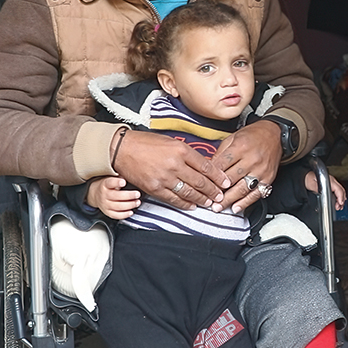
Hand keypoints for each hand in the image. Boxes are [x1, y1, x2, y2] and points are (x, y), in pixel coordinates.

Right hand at [87, 176, 139, 219]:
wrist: (95, 194)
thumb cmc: (107, 185)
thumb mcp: (111, 178)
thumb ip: (120, 177)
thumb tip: (132, 173)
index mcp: (105, 184)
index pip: (110, 183)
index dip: (116, 182)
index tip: (124, 182)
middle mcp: (104, 195)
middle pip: (116, 196)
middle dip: (128, 195)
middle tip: (137, 194)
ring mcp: (105, 204)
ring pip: (117, 206)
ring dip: (129, 205)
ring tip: (137, 202)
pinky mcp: (107, 212)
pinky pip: (116, 215)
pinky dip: (124, 215)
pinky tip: (131, 212)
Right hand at [113, 129, 228, 209]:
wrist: (122, 149)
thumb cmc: (145, 143)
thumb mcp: (170, 141)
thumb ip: (186, 153)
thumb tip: (202, 165)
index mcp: (181, 150)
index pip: (206, 166)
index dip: (218, 177)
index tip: (225, 182)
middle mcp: (175, 164)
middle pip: (200, 181)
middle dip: (213, 191)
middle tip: (220, 196)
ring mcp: (165, 177)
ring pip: (189, 192)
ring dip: (201, 199)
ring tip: (209, 203)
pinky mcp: (155, 188)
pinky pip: (174, 199)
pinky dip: (185, 203)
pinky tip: (192, 206)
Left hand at [213, 120, 281, 213]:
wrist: (275, 134)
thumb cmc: (253, 135)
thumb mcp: (232, 137)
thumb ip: (220, 153)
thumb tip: (209, 168)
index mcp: (240, 147)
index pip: (221, 165)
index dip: (210, 176)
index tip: (202, 184)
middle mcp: (251, 159)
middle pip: (230, 179)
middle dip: (217, 191)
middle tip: (207, 199)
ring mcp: (261, 170)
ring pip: (242, 189)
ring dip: (229, 200)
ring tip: (218, 207)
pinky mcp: (268, 179)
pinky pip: (256, 194)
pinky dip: (245, 203)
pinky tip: (236, 208)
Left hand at [304, 171, 345, 210]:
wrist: (307, 176)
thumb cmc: (308, 179)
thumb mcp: (312, 185)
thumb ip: (318, 190)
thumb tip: (323, 196)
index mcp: (329, 180)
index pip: (339, 189)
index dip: (340, 197)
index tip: (340, 203)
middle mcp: (332, 181)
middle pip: (342, 191)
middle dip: (342, 200)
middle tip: (339, 207)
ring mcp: (332, 182)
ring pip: (341, 191)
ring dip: (341, 199)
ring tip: (338, 206)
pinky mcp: (331, 185)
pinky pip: (338, 190)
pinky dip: (339, 196)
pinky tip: (338, 201)